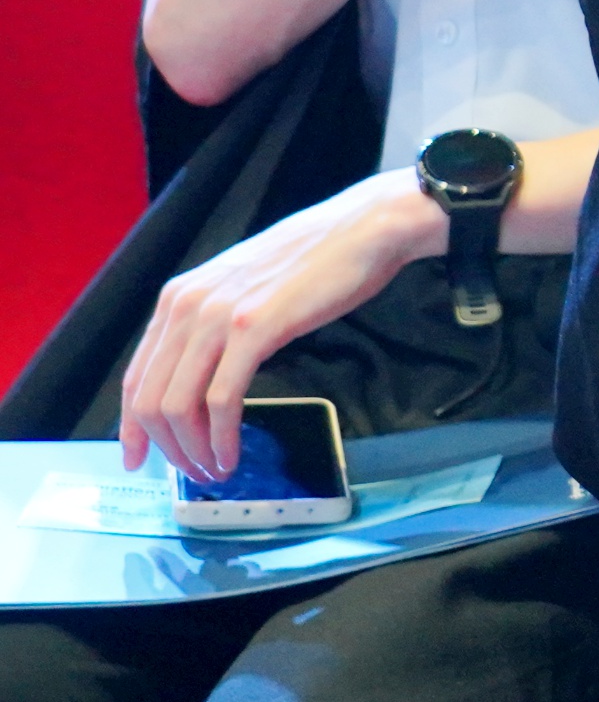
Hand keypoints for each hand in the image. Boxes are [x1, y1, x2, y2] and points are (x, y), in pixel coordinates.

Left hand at [118, 167, 433, 477]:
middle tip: (192, 472)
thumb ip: (213, 323)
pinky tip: (232, 453)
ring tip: (214, 469)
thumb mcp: (243, 288)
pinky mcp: (254, 328)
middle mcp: (186, 305)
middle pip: (151, 399)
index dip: (132, 427)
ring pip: (179, 405)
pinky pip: (222, 400)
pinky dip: (222, 437)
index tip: (141, 457)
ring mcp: (218, 316)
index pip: (136, 377)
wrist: (363, 229)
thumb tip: (202, 375)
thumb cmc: (315, 259)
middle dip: (168, 448)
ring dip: (193, 450)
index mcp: (179, 297)